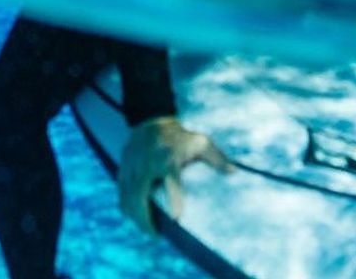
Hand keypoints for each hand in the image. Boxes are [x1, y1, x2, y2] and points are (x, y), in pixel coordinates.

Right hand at [118, 117, 230, 233]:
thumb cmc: (179, 136)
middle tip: (157, 235)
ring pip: (128, 196)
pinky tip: (135, 217)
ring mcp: (132, 165)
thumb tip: (234, 172)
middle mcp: (147, 162)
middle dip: (145, 218)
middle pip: (139, 194)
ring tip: (148, 230)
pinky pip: (121, 192)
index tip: (176, 217)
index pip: (170, 178)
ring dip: (136, 216)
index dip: (173, 198)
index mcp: (167, 156)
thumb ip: (216, 158)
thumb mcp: (200, 142)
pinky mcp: (124, 166)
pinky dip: (126, 207)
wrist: (150, 119)